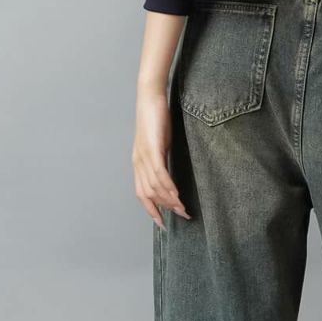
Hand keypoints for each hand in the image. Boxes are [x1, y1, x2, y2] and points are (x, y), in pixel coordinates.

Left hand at [132, 85, 190, 225]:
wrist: (150, 97)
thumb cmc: (156, 118)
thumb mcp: (158, 143)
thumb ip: (161, 159)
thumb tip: (170, 174)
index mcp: (138, 163)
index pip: (142, 193)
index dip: (151, 210)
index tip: (162, 223)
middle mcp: (138, 162)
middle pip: (149, 194)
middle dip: (165, 208)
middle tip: (182, 215)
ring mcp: (144, 156)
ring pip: (155, 186)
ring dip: (169, 200)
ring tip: (183, 208)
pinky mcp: (152, 148)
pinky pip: (159, 173)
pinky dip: (168, 186)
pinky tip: (177, 193)